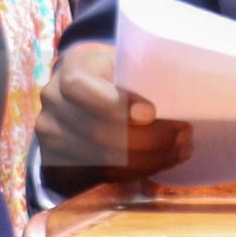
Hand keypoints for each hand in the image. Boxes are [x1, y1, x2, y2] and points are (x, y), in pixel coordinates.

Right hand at [36, 42, 191, 186]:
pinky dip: (134, 174)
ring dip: (148, 160)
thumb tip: (184, 83)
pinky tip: (160, 165)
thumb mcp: (120, 59)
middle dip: (148, 139)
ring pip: (102, 160)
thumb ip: (139, 71)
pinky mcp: (59, 165)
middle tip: (184, 136)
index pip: (82, 89)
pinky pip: (99, 177)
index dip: (116, 104)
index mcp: (69, 71)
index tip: (152, 113)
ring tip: (180, 151)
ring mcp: (51, 139)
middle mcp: (52, 105)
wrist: (78, 90)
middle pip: (97, 132)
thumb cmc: (111, 71)